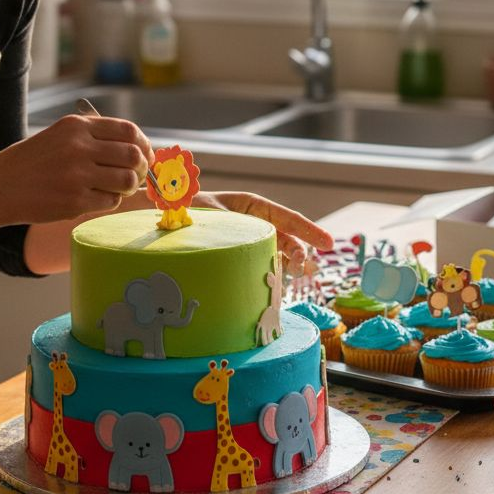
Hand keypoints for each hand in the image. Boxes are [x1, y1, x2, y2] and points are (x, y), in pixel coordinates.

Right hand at [0, 114, 151, 222]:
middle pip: (132, 156)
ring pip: (126, 180)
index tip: (145, 155)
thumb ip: (95, 138)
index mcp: (76, 126)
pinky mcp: (75, 201)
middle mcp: (78, 147)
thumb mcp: (61, 136)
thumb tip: (139, 150)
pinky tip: (95, 198)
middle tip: (134, 176)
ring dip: (128, 187)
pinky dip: (110, 201)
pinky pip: (111, 201)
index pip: (128, 131)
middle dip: (140, 168)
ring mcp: (77, 175)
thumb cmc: (34, 162)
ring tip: (115, 189)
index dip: (143, 144)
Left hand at [193, 191, 332, 276]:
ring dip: (290, 265)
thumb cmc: (185, 208)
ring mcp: (251, 241)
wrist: (164, 218)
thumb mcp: (208, 213)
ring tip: (296, 276)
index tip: (329, 243)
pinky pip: (264, 265)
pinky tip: (280, 287)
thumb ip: (225, 224)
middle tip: (304, 267)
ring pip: (279, 254)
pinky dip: (274, 275)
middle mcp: (255, 223)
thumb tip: (240, 240)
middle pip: (287, 238)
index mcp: (251, 206)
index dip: (309, 230)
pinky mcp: (243, 257)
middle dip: (299, 252)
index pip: (286, 218)